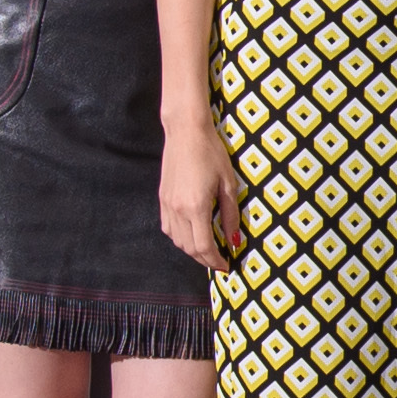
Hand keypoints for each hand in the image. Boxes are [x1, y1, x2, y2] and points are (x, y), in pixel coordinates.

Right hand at [160, 113, 245, 269]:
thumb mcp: (228, 183)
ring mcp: (167, 204)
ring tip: (208, 249)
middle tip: (220, 261)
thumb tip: (234, 239)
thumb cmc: (211, 153)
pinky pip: (169, 228)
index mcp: (196, 206)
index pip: (204, 246)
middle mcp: (178, 209)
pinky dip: (180, 237)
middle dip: (205, 259)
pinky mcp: (162, 198)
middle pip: (189, 248)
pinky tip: (192, 233)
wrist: (186, 131)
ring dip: (192, 250)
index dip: (216, 261)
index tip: (226, 266)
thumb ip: (231, 214)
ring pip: (177, 240)